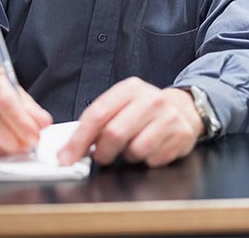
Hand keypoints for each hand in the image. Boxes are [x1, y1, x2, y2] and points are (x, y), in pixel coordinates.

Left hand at [57, 77, 202, 167]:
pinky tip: (151, 147)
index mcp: (130, 88)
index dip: (78, 140)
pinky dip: (147, 160)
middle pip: (114, 134)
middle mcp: (151, 99)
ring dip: (128, 156)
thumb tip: (68, 149)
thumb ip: (97, 121)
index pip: (97, 114)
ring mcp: (169, 117)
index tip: (66, 157)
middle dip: (102, 153)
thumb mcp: (121, 105)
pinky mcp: (181, 135)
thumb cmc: (143, 110)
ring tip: (133, 145)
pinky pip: (153, 159)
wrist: (183, 108)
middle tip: (101, 156)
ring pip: (135, 150)